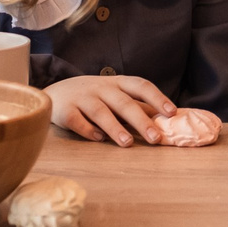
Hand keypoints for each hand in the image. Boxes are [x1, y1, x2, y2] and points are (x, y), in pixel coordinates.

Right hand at [50, 74, 175, 144]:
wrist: (54, 93)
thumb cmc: (94, 96)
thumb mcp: (115, 95)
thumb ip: (137, 106)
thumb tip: (168, 120)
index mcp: (117, 83)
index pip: (141, 86)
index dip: (157, 98)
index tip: (172, 112)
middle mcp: (101, 88)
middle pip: (123, 103)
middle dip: (141, 120)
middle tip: (156, 138)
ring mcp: (82, 98)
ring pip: (100, 112)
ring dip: (115, 127)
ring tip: (128, 143)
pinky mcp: (65, 110)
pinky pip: (77, 121)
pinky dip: (88, 130)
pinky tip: (98, 139)